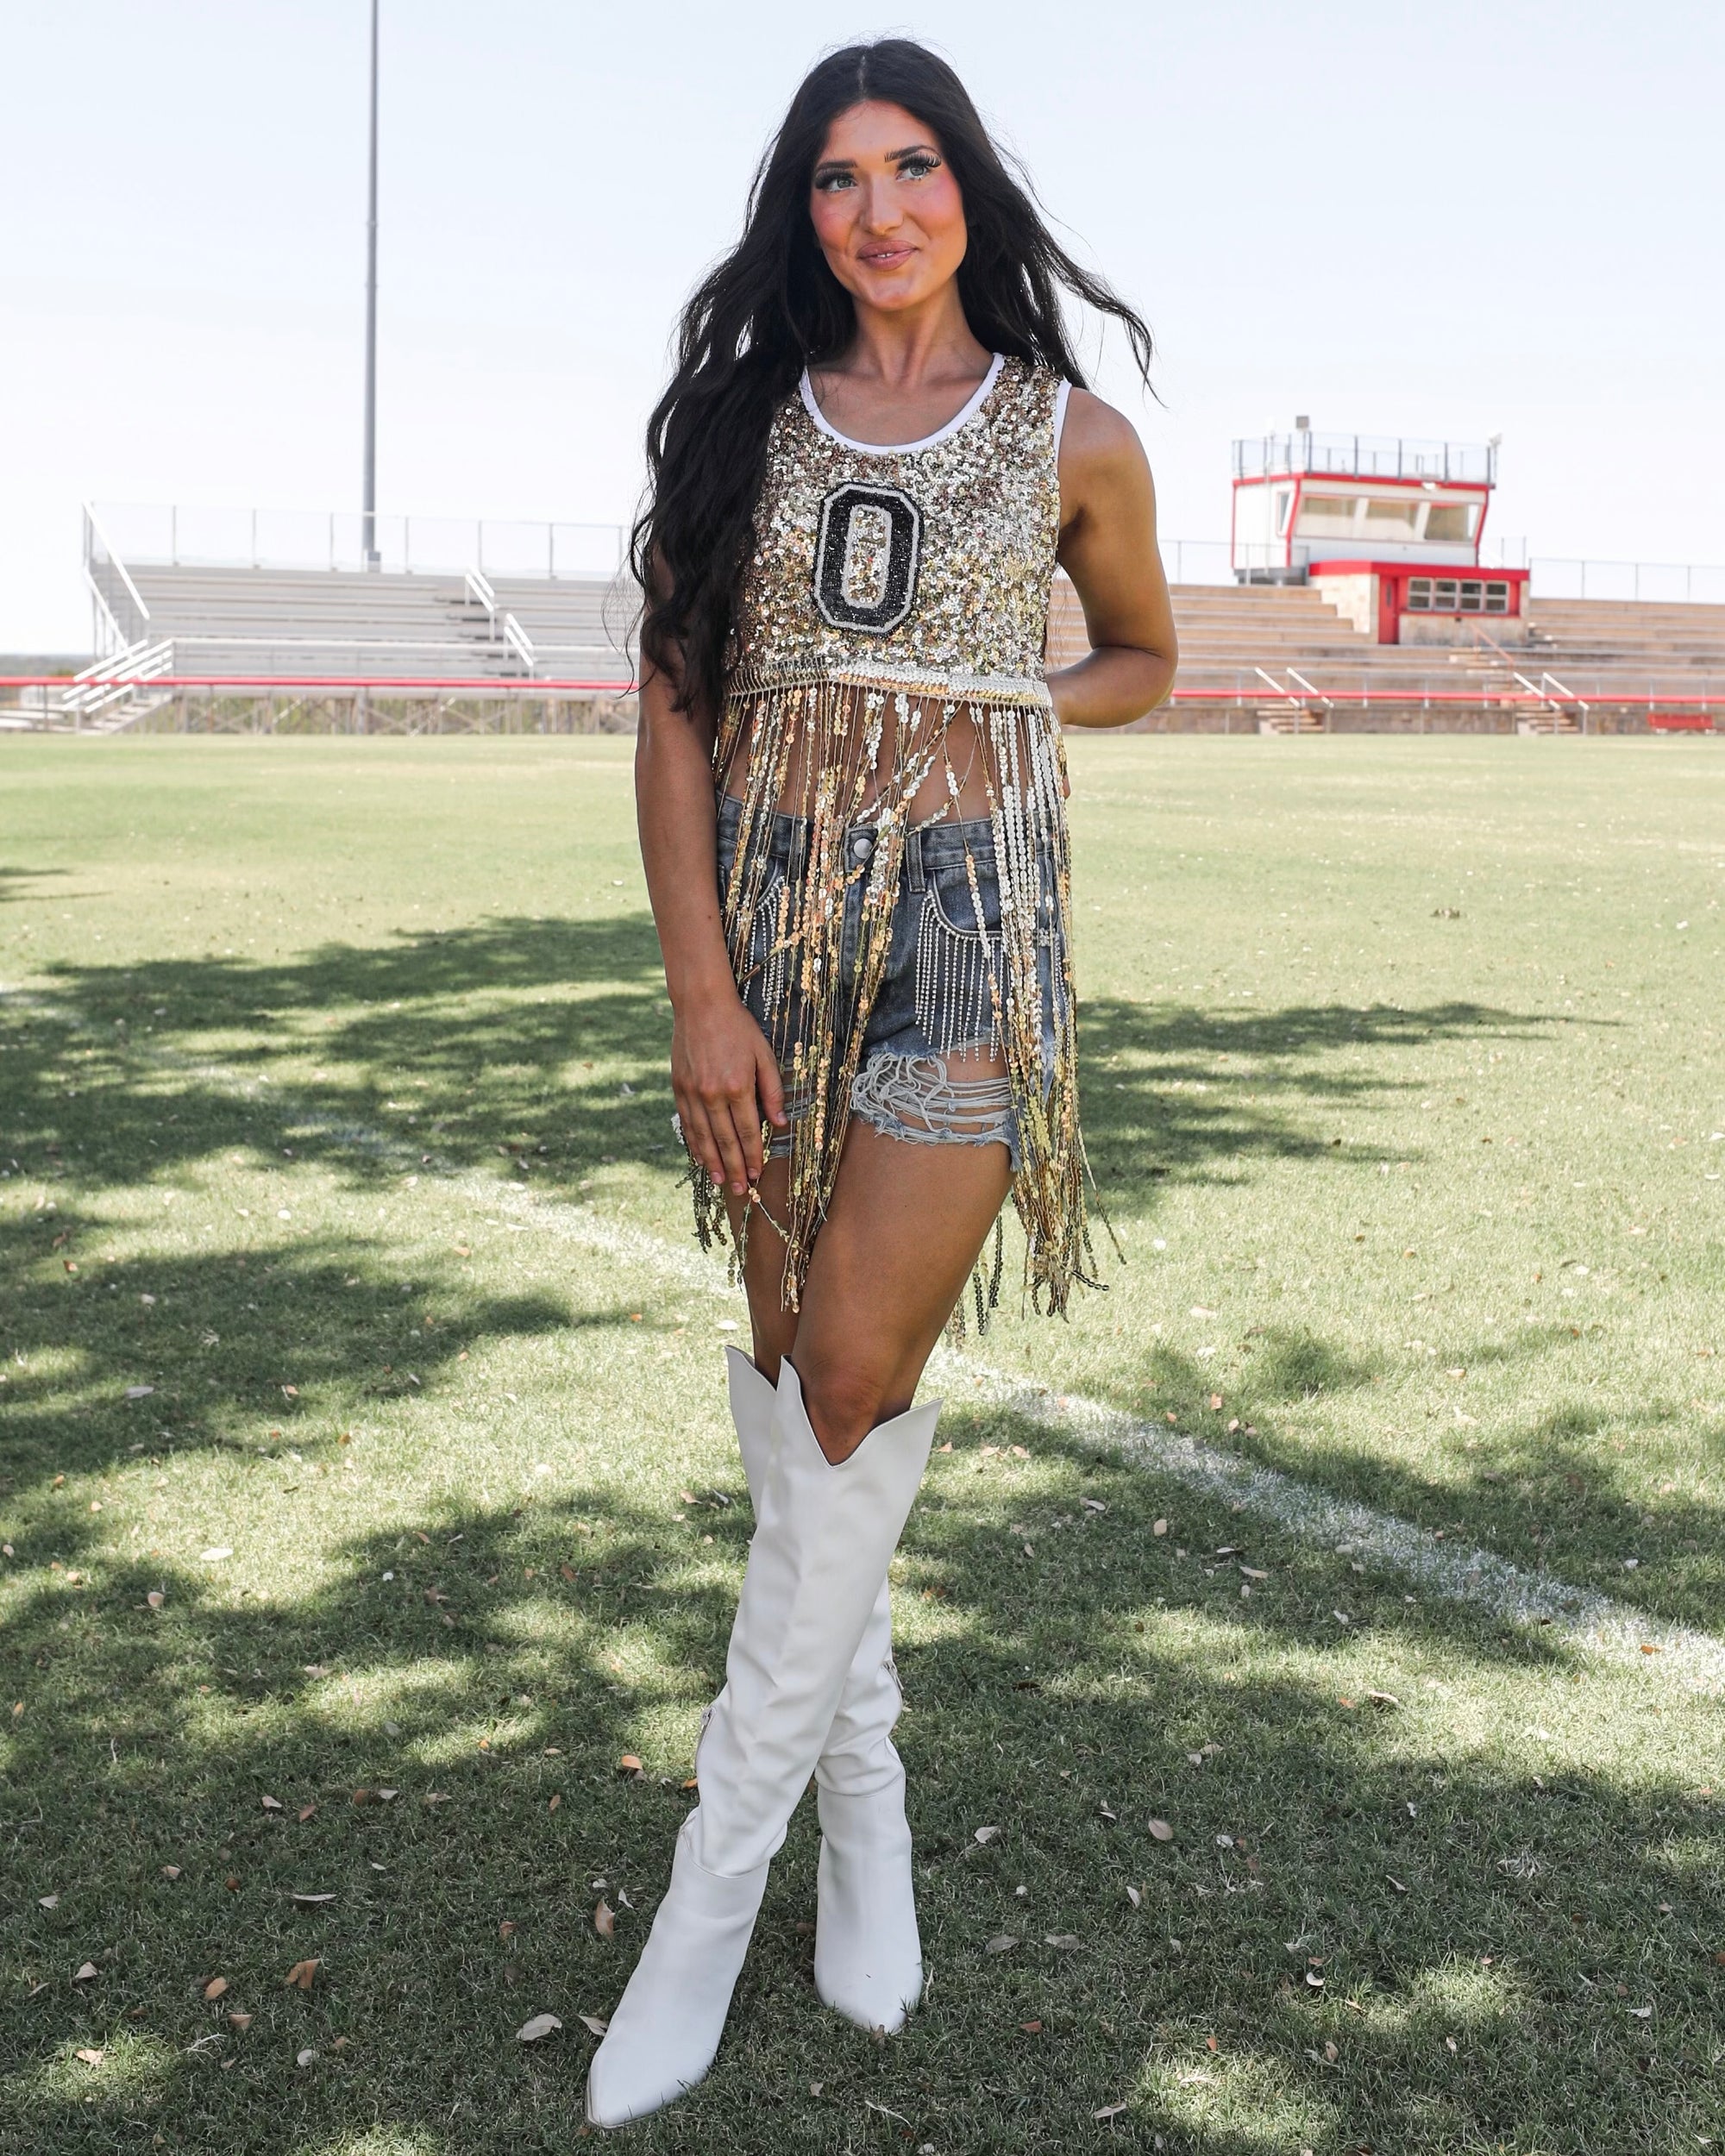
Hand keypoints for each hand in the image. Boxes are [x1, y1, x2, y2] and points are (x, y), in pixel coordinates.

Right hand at [671, 989, 787, 1195]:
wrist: (701, 1005)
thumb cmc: (738, 1027)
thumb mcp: (764, 1054)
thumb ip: (772, 1090)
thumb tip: (780, 1123)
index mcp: (738, 1086)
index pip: (747, 1130)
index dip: (754, 1154)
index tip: (758, 1173)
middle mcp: (713, 1093)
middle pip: (725, 1140)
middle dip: (735, 1167)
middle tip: (741, 1189)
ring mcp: (692, 1092)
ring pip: (704, 1136)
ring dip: (713, 1162)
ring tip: (722, 1181)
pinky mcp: (679, 1088)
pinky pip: (687, 1123)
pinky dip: (694, 1143)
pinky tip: (701, 1157)